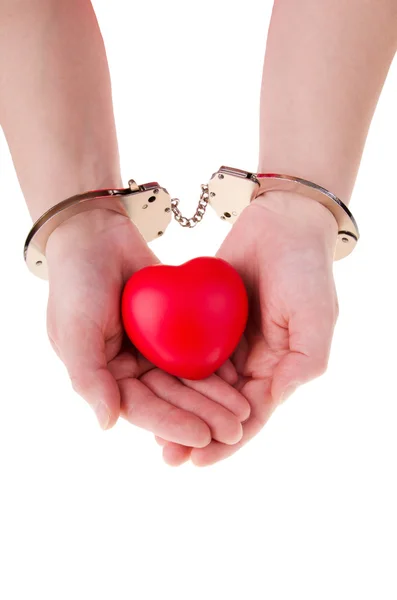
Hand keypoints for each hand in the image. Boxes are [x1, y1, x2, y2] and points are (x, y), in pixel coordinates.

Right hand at [45, 207, 249, 446]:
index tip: (203, 437)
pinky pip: (196, 349)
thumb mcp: (74, 330)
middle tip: (235, 431)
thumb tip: (107, 423)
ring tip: (245, 412)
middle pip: (172, 399)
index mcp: (107, 377)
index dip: (172, 424)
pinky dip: (216, 365)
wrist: (96, 234)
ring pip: (188, 379)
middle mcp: (132, 368)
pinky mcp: (172, 327)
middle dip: (202, 416)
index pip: (143, 408)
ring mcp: (153, 348)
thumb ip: (88, 377)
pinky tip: (240, 379)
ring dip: (215, 397)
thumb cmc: (76, 283)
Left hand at [156, 192, 338, 464]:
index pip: (251, 415)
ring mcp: (226, 342)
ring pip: (199, 387)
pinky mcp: (206, 320)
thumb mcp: (316, 319)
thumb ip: (301, 364)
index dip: (228, 442)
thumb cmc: (306, 271)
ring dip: (179, 410)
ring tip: (152, 436)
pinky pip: (185, 352)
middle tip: (167, 457)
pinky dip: (170, 373)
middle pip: (219, 408)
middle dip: (196, 434)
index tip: (199, 462)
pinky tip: (148, 387)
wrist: (281, 222)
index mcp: (278, 370)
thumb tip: (271, 403)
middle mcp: (251, 362)